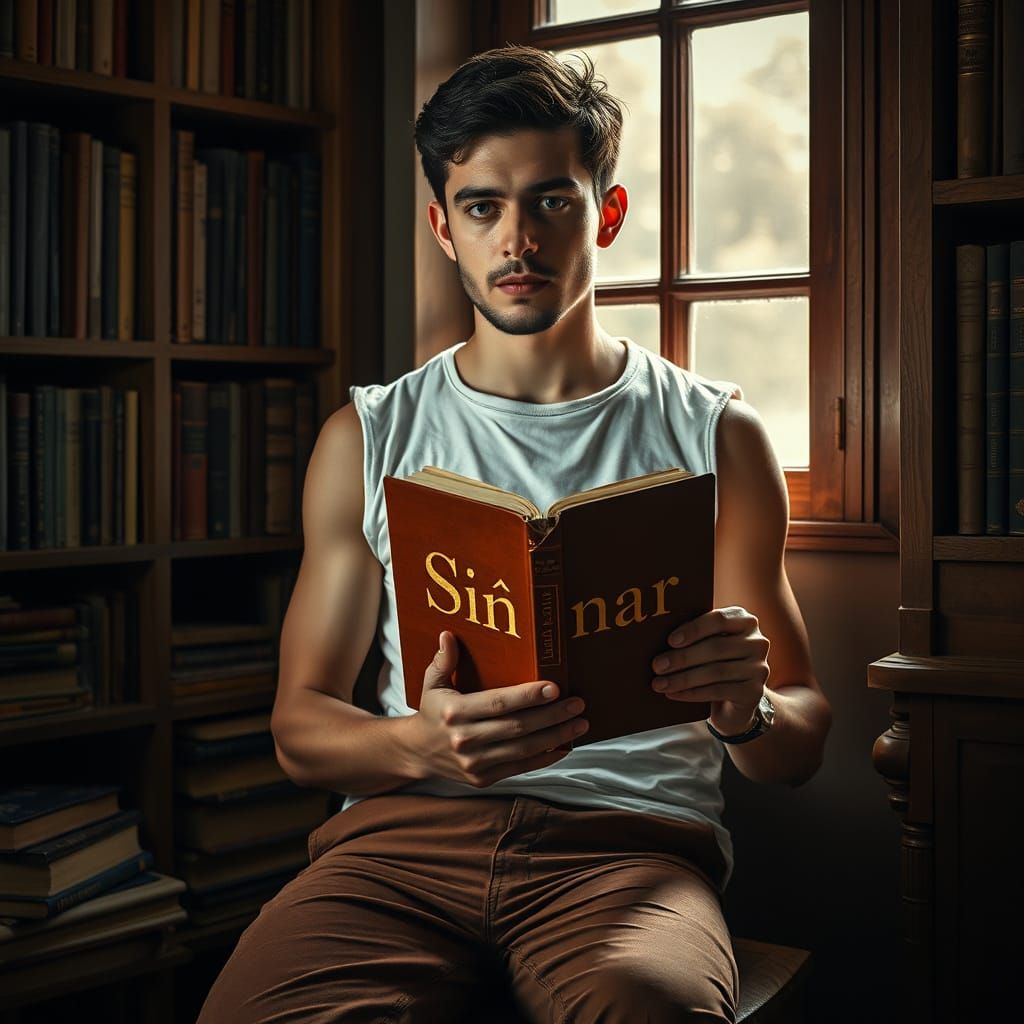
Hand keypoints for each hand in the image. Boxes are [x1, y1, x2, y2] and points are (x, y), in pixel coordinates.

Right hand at [408, 630, 589, 787]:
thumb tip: (448, 635)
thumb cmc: (432, 712)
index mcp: (455, 712)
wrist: (417, 752)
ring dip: (556, 737)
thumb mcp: (431, 683)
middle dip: (552, 716)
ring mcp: (474, 763)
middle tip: (578, 704)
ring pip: (524, 749)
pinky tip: (564, 746)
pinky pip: (520, 768)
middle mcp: (465, 739)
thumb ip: (443, 661)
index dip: (528, 696)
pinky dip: (545, 758)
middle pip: (518, 727)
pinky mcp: (483, 779)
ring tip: (579, 723)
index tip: (555, 688)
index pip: (499, 703)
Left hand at [650, 607, 769, 734]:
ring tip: (659, 683)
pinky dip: (692, 693)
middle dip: (682, 657)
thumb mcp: (708, 644)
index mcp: (745, 621)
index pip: (719, 619)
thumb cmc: (715, 662)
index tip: (670, 640)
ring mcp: (759, 667)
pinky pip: (718, 691)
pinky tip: (673, 694)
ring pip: (715, 672)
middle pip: (715, 648)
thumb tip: (656, 635)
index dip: (694, 629)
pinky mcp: (754, 691)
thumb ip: (694, 636)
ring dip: (683, 678)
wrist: (736, 698)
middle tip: (657, 666)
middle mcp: (757, 642)